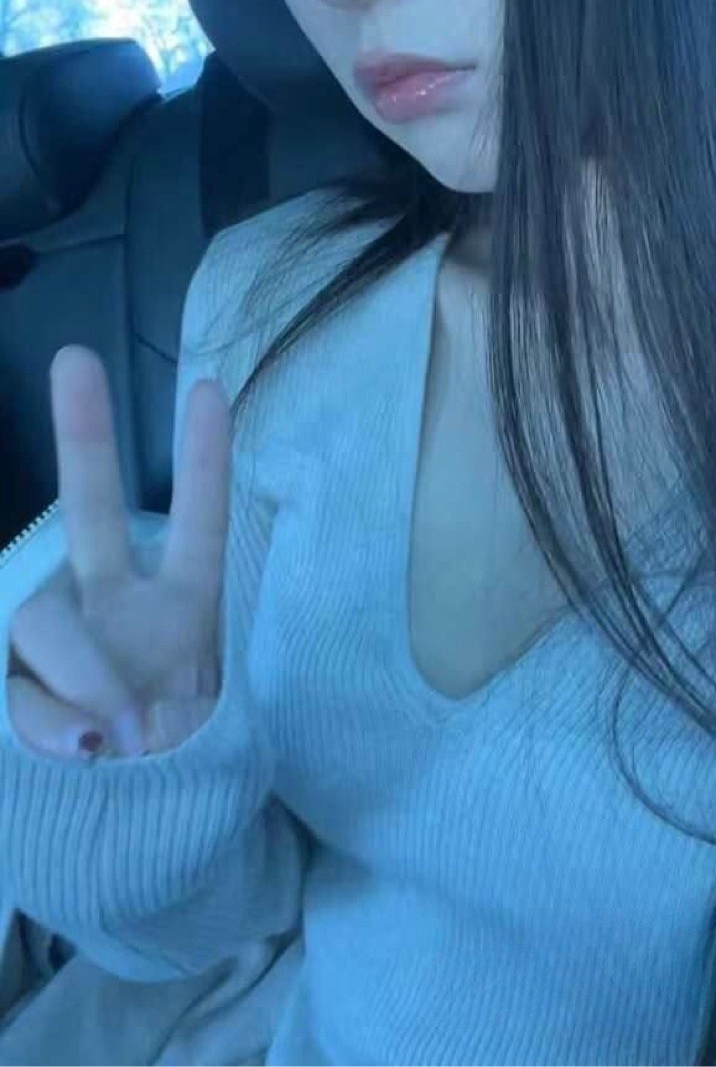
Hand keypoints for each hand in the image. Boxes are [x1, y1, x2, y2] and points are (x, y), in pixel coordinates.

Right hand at [6, 347, 230, 759]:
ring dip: (80, 676)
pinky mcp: (16, 697)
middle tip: (74, 360)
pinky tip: (84, 751)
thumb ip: (159, 723)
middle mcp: (115, 609)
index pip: (197, 523)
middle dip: (84, 438)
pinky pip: (18, 697)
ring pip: (43, 619)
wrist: (130, 843)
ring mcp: (61, 649)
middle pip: (94, 513)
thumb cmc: (179, 774)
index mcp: (181, 607)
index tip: (208, 386)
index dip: (202, 461)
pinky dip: (46, 723)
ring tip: (115, 742)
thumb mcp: (201, 743)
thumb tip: (96, 734)